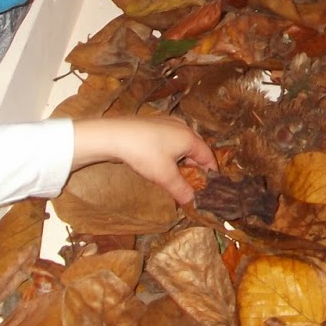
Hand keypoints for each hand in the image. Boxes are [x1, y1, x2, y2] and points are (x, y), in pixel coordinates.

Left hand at [70, 115, 217, 203]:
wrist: (114, 135)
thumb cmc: (144, 153)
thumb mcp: (165, 176)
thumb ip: (181, 189)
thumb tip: (192, 201)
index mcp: (190, 137)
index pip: (208, 156)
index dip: (211, 172)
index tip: (210, 186)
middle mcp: (182, 127)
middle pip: (197, 148)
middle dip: (197, 166)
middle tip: (194, 183)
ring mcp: (168, 123)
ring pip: (183, 144)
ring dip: (183, 160)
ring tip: (178, 175)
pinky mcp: (155, 125)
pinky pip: (171, 140)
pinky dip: (172, 152)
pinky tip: (162, 162)